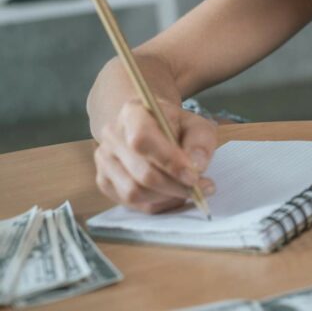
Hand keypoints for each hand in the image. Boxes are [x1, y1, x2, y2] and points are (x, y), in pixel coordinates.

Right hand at [94, 98, 216, 212]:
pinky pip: (131, 204)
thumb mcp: (196, 125)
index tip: (194, 175)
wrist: (151, 128)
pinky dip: (157, 204)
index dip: (169, 161)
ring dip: (166, 197)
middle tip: (201, 189)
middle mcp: (111, 136)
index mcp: (132, 113)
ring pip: (133, 192)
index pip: (143, 139)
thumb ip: (200, 141)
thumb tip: (197, 166)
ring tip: (189, 191)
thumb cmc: (175, 126)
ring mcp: (104, 161)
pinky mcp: (104, 182)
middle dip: (174, 186)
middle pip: (140, 172)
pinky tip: (173, 195)